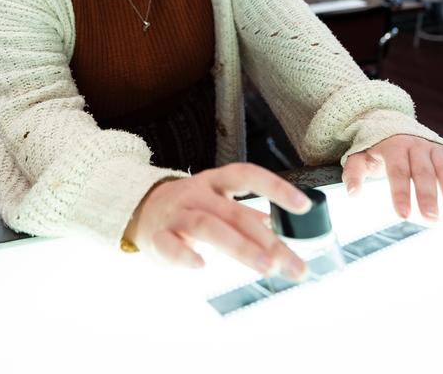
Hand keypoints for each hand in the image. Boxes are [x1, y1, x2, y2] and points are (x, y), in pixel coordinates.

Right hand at [125, 163, 312, 280]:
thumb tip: (277, 225)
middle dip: (267, 240)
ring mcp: (176, 214)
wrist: (139, 211)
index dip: (276, 187)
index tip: (304, 206)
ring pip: (208, 226)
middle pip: (234, 213)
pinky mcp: (157, 236)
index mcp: (215, 182)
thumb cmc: (187, 210)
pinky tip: (202, 266)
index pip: (248, 175)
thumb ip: (245, 215)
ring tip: (265, 267)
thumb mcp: (217, 203)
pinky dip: (185, 256)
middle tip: (290, 264)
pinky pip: (170, 245)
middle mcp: (197, 193)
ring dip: (240, 247)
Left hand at [343, 135, 442, 219]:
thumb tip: (352, 194)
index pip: (397, 172)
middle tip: (431, 219)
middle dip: (428, 195)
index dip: (400, 193)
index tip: (401, 215)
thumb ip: (354, 173)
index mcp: (394, 147)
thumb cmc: (377, 147)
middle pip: (423, 172)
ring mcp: (436, 149)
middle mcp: (417, 147)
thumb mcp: (360, 155)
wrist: (393, 123)